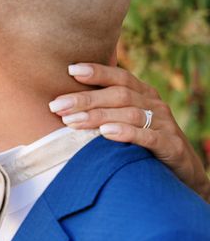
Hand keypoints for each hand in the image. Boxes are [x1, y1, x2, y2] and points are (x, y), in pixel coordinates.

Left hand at [49, 63, 209, 202]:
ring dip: (97, 116)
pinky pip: (148, 136)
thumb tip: (65, 100)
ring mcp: (165, 124)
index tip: (70, 69)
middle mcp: (155, 104)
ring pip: (129, 114)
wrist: (183, 171)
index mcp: (143, 93)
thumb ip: (106, 107)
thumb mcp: (127, 119)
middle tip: (56, 105)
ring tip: (71, 121)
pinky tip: (105, 133)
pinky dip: (126, 133)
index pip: (120, 76)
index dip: (97, 71)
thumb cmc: (144, 141)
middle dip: (85, 99)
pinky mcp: (171, 146)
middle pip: (119, 95)